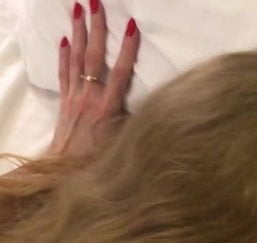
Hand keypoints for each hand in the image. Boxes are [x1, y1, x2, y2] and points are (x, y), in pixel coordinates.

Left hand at [49, 1, 139, 157]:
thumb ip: (134, 124)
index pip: (120, 73)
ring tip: (78, 8)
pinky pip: (64, 72)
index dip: (127, 50)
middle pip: (93, 56)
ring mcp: (75, 97)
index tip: (132, 27)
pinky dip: (64, 54)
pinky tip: (65, 39)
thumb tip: (152, 110)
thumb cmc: (97, 162)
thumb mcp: (122, 145)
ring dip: (78, 31)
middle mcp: (89, 98)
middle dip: (96, 27)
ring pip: (76, 58)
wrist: (65, 171)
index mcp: (107, 109)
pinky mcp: (65, 102)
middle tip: (95, 2)